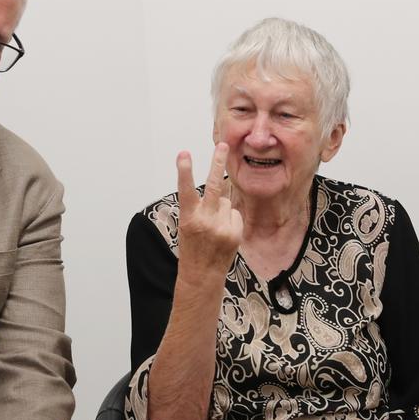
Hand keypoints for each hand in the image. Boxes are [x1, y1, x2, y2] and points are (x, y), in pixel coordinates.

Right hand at [175, 143, 242, 281]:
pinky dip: (230, 220)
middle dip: (218, 163)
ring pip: (226, 202)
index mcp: (189, 218)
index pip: (186, 190)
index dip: (184, 171)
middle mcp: (205, 221)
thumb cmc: (192, 247)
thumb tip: (220, 188)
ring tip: (213, 228)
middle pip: (215, 186)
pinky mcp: (234, 233)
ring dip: (222, 209)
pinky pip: (235, 214)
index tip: (183, 154)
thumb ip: (200, 207)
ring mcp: (221, 227)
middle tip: (223, 145)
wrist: (202, 275)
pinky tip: (223, 234)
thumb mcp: (188, 226)